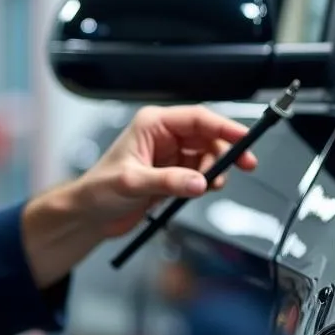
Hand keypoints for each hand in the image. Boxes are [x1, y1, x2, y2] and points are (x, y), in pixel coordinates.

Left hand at [76, 105, 258, 238]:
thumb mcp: (132, 183)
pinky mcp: (173, 175)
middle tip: (243, 165)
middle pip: (208, 135)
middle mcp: (163, 136)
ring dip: (215, 170)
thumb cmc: (98, 189)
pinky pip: (200, 174)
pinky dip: (206, 182)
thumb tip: (198, 182)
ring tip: (210, 184)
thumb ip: (168, 181)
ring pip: (207, 155)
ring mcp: (170, 156)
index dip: (224, 126)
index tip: (244, 138)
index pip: (197, 118)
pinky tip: (200, 190)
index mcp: (152, 124)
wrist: (89, 216)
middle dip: (226, 151)